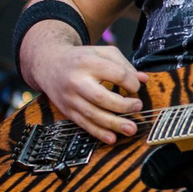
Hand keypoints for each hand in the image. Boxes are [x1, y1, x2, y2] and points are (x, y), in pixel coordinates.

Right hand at [21, 21, 148, 143]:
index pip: (116, 74)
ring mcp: (70, 98)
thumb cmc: (81, 58)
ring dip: (114, 124)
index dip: (131, 83)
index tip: (136, 87)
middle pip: (102, 97)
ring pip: (93, 114)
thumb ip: (125, 65)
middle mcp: (77, 81)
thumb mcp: (103, 53)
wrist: (49, 64)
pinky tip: (112, 138)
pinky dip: (98, 133)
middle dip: (123, 106)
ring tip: (131, 128)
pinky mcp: (67, 111)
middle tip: (138, 107)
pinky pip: (84, 124)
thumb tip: (143, 79)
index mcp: (88, 62)